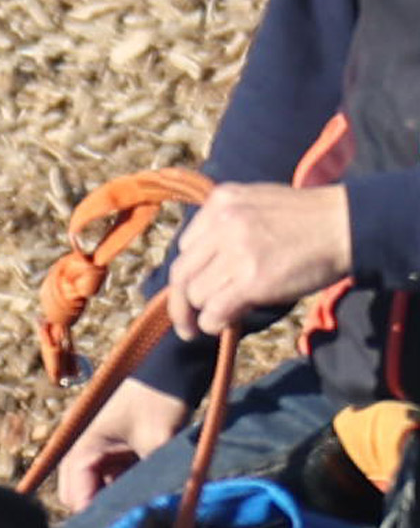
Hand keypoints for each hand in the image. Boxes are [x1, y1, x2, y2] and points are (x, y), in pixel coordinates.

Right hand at [49, 381, 180, 515]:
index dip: (95, 517)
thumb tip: (158, 515)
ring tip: (142, 515)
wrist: (178, 366)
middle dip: (102, 512)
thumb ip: (152, 479)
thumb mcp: (158, 442)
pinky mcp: (119, 453)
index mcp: (84, 446)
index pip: (75, 496)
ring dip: (118, 502)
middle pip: (81, 496)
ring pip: (99, 491)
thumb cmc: (162, 398)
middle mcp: (86, 451)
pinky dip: (129, 491)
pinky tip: (149, 499)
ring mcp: (102, 452)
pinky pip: (116, 482)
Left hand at [164, 178, 350, 338]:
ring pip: (196, 294)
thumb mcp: (258, 205)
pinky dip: (212, 324)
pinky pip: (214, 310)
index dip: (192, 271)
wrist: (346, 225)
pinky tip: (222, 325)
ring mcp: (235, 251)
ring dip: (204, 312)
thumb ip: (228, 225)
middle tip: (185, 323)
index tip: (198, 286)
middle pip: (182, 272)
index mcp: (221, 202)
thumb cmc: (308, 220)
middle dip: (180, 302)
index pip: (186, 246)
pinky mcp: (251, 279)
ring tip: (220, 317)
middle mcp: (222, 223)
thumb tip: (204, 266)